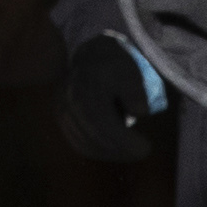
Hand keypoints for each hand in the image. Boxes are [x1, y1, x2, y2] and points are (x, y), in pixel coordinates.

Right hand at [54, 34, 165, 163]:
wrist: (94, 54)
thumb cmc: (118, 66)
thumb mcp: (133, 72)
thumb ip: (137, 90)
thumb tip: (139, 112)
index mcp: (86, 86)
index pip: (102, 122)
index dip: (124, 141)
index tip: (146, 148)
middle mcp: (69, 98)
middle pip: (93, 136)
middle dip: (119, 150)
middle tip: (141, 152)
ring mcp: (61, 108)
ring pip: (83, 143)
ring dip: (109, 152)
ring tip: (130, 151)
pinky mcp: (61, 117)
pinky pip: (77, 142)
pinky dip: (98, 150)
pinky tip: (115, 152)